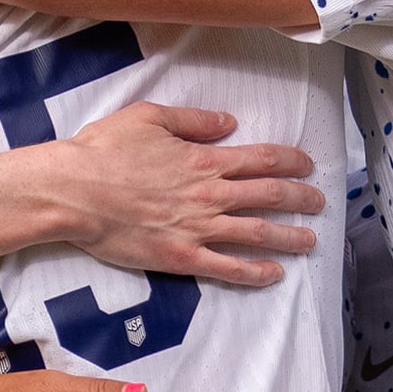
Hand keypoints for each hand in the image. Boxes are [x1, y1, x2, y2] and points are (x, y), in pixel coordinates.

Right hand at [40, 103, 324, 284]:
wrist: (73, 192)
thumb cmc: (103, 151)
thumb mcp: (149, 117)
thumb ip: (194, 121)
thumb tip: (228, 123)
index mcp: (204, 159)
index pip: (263, 159)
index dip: (293, 162)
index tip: (308, 165)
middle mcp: (209, 195)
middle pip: (271, 196)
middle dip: (301, 199)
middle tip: (318, 203)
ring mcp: (198, 229)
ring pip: (258, 233)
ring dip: (290, 237)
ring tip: (309, 240)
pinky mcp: (182, 258)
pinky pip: (228, 268)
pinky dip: (255, 272)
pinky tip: (274, 274)